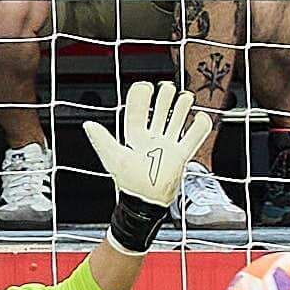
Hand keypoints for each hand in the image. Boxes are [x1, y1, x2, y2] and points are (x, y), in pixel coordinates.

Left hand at [85, 79, 209, 208]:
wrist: (146, 204)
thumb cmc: (129, 183)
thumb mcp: (114, 159)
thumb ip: (102, 140)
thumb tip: (89, 125)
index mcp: (135, 138)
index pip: (138, 112)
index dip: (141, 98)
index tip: (145, 86)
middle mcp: (151, 140)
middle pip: (159, 112)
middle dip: (164, 98)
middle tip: (167, 88)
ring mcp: (167, 147)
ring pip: (176, 121)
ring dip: (181, 108)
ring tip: (184, 96)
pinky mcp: (180, 156)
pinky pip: (193, 138)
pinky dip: (199, 126)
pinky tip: (200, 116)